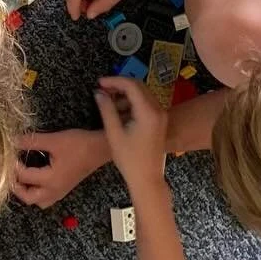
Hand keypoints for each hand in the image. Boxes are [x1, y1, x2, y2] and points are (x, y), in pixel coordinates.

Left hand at [13, 128, 107, 207]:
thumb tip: (13, 140)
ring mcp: (60, 192)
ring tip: (21, 176)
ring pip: (38, 201)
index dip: (12, 166)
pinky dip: (37, 192)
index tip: (7, 155)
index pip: (24, 176)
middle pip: (28, 198)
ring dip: (27, 192)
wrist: (100, 148)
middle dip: (16, 186)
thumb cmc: (79, 144)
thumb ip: (32, 142)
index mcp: (50, 180)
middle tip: (10, 172)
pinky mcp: (64, 188)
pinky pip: (46, 198)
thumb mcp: (54, 140)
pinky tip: (35, 178)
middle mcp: (54, 190)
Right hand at [95, 77, 169, 198]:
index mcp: (148, 112)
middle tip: (102, 89)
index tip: (99, 83)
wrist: (147, 178)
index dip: (114, 81)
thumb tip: (99, 93)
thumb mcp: (114, 133)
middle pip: (139, 86)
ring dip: (125, 93)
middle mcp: (158, 109)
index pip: (131, 85)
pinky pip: (145, 103)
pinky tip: (119, 110)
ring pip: (142, 94)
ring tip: (108, 100)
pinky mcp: (159, 121)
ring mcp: (161, 115)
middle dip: (119, 85)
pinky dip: (132, 102)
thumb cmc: (129, 159)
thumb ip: (107, 110)